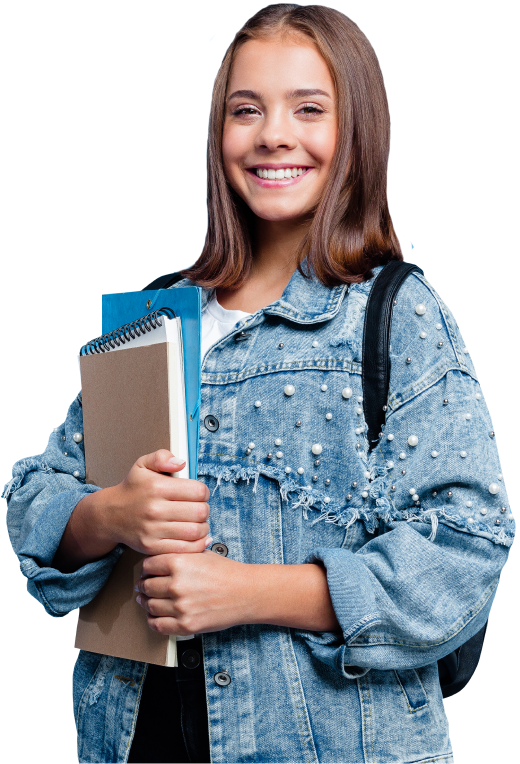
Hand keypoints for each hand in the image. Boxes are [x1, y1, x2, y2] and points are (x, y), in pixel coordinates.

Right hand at [101, 449, 210, 555]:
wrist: (110, 514)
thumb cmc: (132, 489)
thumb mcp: (142, 465)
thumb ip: (162, 457)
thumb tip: (180, 463)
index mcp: (156, 487)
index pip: (198, 491)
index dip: (203, 492)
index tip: (199, 493)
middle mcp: (155, 509)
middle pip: (200, 512)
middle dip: (205, 509)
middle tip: (199, 508)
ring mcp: (153, 530)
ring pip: (196, 531)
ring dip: (202, 527)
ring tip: (197, 522)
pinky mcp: (152, 547)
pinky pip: (185, 549)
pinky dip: (196, 544)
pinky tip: (194, 536)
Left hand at [134, 550, 250, 635]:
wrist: (246, 593)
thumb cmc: (226, 572)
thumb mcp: (201, 553)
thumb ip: (178, 554)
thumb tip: (158, 558)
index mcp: (179, 562)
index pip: (147, 566)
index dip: (147, 569)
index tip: (148, 572)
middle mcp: (177, 584)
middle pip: (146, 586)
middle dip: (144, 586)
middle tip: (145, 587)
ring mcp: (180, 607)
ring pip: (149, 606)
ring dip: (147, 603)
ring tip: (150, 600)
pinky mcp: (186, 625)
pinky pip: (157, 625)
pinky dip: (152, 620)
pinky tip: (156, 615)